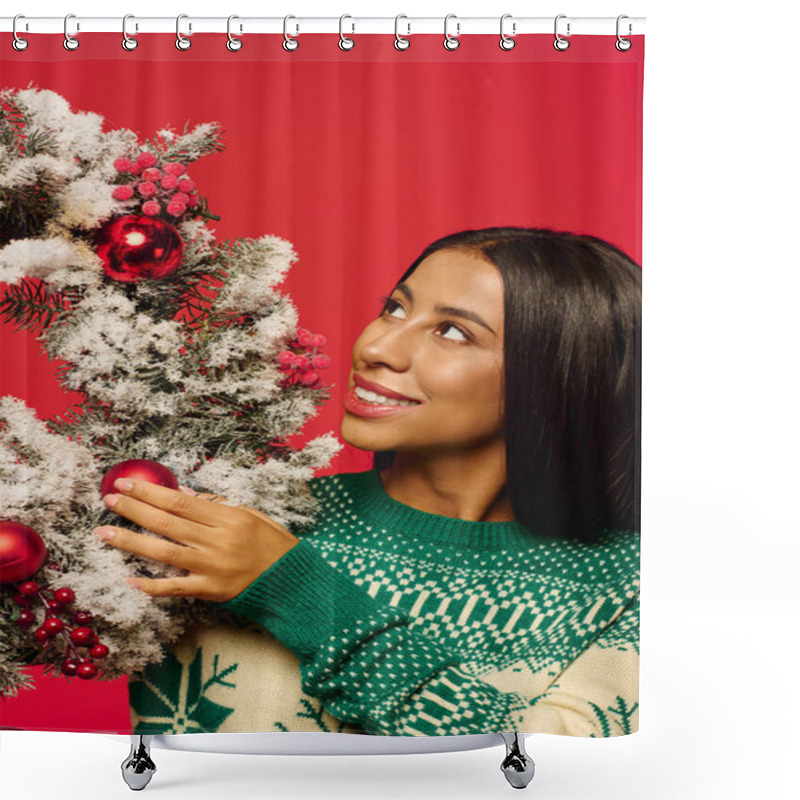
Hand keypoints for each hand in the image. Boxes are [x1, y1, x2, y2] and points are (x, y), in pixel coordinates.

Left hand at [95, 478, 298, 601]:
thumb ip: (217, 505)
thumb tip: (184, 495)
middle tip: (110, 499)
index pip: (180, 502)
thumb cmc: (272, 542)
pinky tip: (129, 580)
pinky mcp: (210, 590)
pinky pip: (176, 588)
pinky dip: (151, 585)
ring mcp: (212, 567)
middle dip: (134, 510)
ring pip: (164, 552)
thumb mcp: (251, 514)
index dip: (151, 492)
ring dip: (131, 542)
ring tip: (104, 533)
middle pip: (167, 523)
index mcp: (228, 517)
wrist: (291, 578)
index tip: (126, 483)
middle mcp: (217, 540)